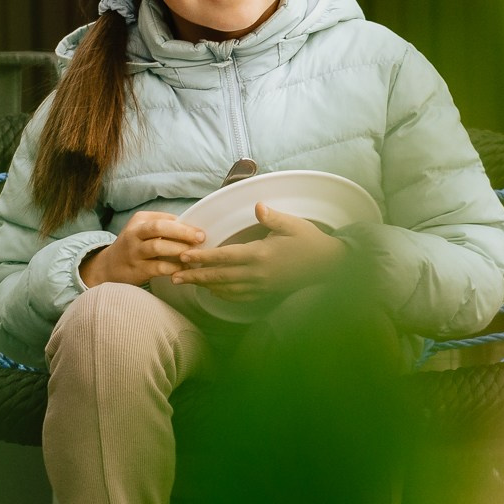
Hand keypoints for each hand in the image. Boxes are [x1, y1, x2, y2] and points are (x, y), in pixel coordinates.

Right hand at [79, 210, 208, 287]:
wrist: (108, 267)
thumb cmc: (134, 246)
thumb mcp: (143, 230)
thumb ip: (163, 226)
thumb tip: (192, 228)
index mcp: (139, 220)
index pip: (165, 218)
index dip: (185, 224)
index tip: (201, 231)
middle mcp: (134, 233)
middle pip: (159, 228)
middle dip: (183, 232)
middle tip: (201, 238)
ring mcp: (134, 252)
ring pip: (158, 247)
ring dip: (179, 250)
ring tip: (194, 255)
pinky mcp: (136, 269)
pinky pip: (158, 267)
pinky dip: (173, 268)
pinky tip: (183, 269)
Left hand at [171, 204, 346, 303]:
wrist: (330, 266)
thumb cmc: (310, 241)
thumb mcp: (293, 224)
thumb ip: (272, 217)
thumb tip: (257, 206)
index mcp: (261, 255)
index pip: (224, 257)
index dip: (202, 258)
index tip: (183, 256)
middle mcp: (258, 274)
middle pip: (219, 277)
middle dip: (194, 276)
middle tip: (173, 276)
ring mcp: (262, 287)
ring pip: (226, 289)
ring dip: (205, 285)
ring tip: (186, 282)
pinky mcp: (267, 293)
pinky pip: (239, 297)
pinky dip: (222, 294)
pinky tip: (213, 290)